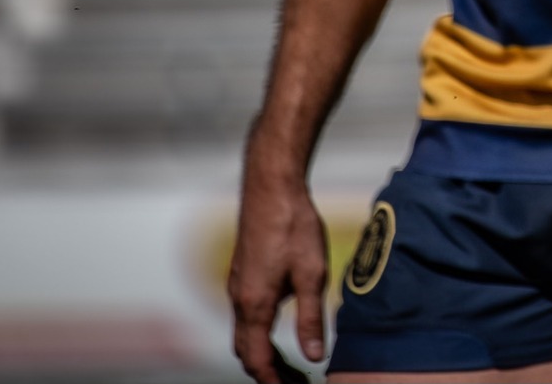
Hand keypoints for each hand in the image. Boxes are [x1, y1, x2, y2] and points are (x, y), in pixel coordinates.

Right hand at [228, 161, 326, 383]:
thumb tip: (314, 357)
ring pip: (243, 334)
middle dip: (268, 373)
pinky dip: (260, 334)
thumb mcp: (312, 273)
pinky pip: (245, 317)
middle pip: (246, 352)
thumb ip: (311, 318)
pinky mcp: (242, 274)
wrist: (271, 187)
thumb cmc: (293, 225)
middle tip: (296, 382)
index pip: (257, 360)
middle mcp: (239, 299)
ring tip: (291, 365)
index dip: (274, 381)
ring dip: (264, 354)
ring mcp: (237, 286)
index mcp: (254, 304)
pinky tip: (281, 329)